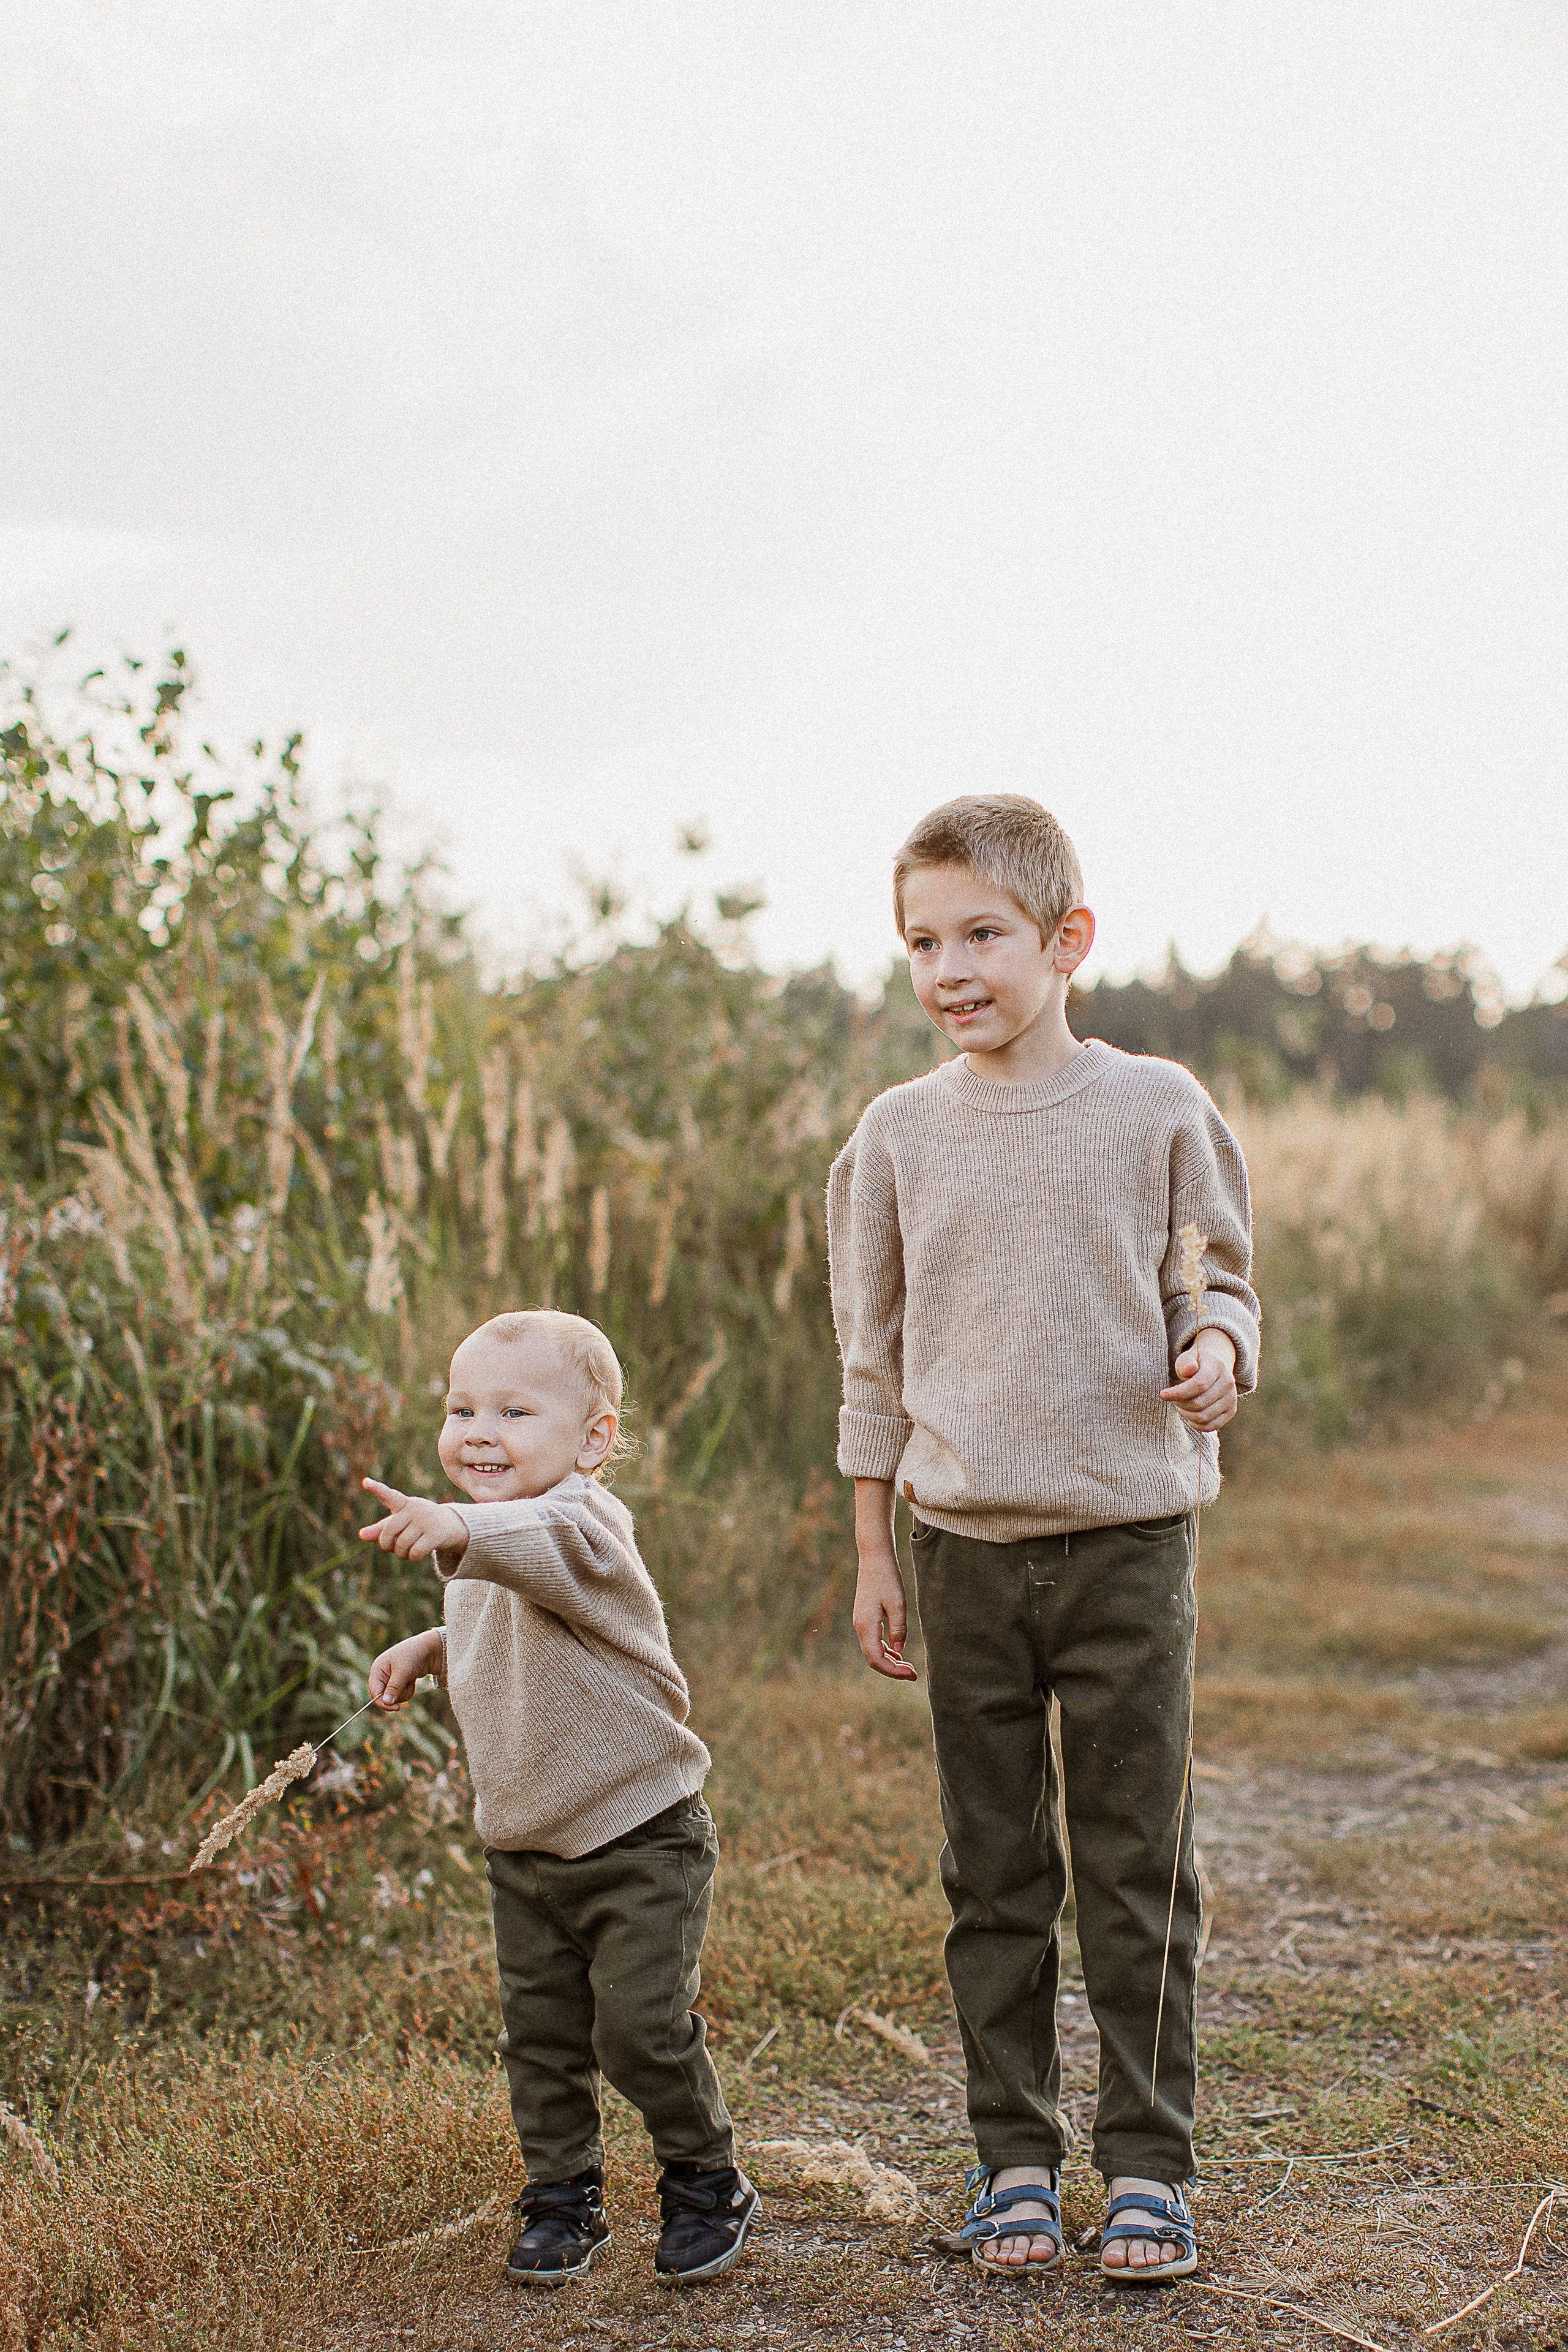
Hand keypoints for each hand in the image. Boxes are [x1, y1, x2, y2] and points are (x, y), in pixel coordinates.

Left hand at [358, 1478, 468, 1561]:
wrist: (452, 1525)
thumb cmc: (419, 1523)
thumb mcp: (400, 1524)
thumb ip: (380, 1529)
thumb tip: (361, 1535)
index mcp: (403, 1504)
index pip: (389, 1495)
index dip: (376, 1490)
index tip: (365, 1482)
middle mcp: (414, 1509)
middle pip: (388, 1534)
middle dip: (388, 1546)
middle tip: (395, 1548)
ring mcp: (426, 1520)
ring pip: (402, 1545)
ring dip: (402, 1554)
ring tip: (408, 1551)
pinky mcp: (436, 1533)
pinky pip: (415, 1552)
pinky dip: (413, 1557)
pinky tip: (417, 1555)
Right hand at [369, 1627, 444, 1709]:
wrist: (429, 1650)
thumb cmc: (413, 1656)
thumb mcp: (403, 1672)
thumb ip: (394, 1687)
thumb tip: (386, 1702)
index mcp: (377, 1669)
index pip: (374, 1691)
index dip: (383, 1702)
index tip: (396, 1708)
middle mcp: (382, 1675)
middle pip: (384, 1696)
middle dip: (398, 1694)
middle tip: (407, 1684)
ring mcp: (391, 1679)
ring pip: (394, 1697)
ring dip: (404, 1692)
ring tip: (411, 1679)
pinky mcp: (399, 1682)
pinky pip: (401, 1694)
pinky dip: (408, 1690)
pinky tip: (412, 1680)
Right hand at [852, 1552, 919, 1681]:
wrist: (874, 1558)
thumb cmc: (888, 1578)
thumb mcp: (898, 1604)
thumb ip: (899, 1629)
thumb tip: (898, 1652)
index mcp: (866, 1625)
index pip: (877, 1659)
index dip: (894, 1671)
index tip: (912, 1674)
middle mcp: (860, 1627)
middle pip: (873, 1659)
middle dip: (892, 1670)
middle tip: (913, 1674)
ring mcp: (861, 1623)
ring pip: (873, 1651)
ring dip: (889, 1661)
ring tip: (909, 1666)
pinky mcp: (865, 1618)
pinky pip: (873, 1642)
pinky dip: (885, 1651)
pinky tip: (898, 1653)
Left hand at [1161, 1329, 1237, 1431]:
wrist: (1213, 1368)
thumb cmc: (1194, 1364)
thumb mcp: (1186, 1358)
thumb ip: (1185, 1363)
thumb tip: (1188, 1369)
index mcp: (1217, 1366)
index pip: (1198, 1385)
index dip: (1178, 1392)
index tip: (1163, 1394)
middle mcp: (1228, 1383)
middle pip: (1198, 1403)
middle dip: (1180, 1403)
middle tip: (1174, 1398)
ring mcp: (1231, 1399)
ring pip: (1203, 1417)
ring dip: (1186, 1413)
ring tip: (1181, 1404)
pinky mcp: (1230, 1411)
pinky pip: (1209, 1426)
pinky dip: (1194, 1423)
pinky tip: (1189, 1413)